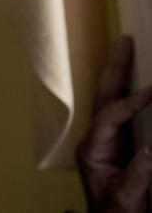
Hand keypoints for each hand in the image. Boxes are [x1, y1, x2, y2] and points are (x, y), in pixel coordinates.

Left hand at [77, 36, 151, 212]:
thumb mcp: (126, 199)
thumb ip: (138, 175)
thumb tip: (151, 149)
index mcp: (92, 151)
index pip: (108, 117)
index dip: (130, 103)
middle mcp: (94, 139)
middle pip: (103, 97)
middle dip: (115, 69)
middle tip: (124, 41)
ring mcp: (105, 138)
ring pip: (110, 98)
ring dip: (119, 73)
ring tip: (126, 48)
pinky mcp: (117, 141)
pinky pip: (122, 110)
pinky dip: (129, 91)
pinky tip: (135, 77)